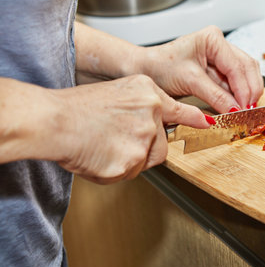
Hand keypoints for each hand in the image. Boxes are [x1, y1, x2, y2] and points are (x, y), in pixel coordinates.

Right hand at [51, 75, 210, 183]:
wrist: (55, 121)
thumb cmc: (78, 109)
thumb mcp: (118, 93)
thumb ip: (143, 107)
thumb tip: (155, 125)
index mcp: (147, 93)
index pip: (180, 110)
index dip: (195, 119)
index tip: (207, 124)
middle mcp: (150, 113)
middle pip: (161, 144)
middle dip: (145, 148)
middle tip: (118, 140)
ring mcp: (143, 138)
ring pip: (147, 160)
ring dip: (131, 160)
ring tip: (106, 146)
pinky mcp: (132, 161)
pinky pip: (130, 173)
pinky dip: (115, 170)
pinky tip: (100, 156)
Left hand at [139, 26, 263, 112]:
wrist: (145, 71)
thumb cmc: (160, 67)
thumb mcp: (190, 81)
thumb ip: (215, 95)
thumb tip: (235, 110)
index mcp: (213, 39)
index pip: (237, 66)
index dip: (244, 89)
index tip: (245, 109)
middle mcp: (220, 45)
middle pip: (246, 68)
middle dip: (250, 91)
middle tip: (250, 112)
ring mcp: (221, 58)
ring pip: (245, 75)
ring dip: (247, 94)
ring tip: (246, 111)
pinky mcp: (218, 71)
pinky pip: (235, 83)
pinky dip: (239, 96)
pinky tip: (239, 107)